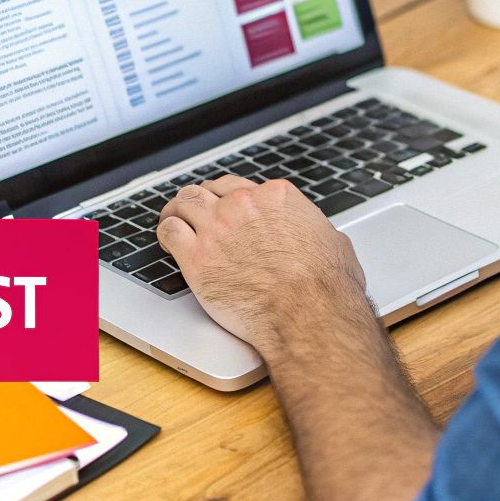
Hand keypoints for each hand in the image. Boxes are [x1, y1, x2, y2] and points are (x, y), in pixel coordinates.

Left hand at [156, 175, 369, 354]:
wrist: (308, 314)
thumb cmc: (325, 287)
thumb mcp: (334, 244)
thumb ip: (316, 232)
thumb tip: (321, 238)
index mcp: (276, 198)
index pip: (240, 186)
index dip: (229, 198)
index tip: (226, 207)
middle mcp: (243, 205)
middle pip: (209, 190)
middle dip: (202, 200)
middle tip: (196, 211)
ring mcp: (218, 228)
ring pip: (184, 202)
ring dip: (177, 210)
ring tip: (173, 217)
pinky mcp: (197, 256)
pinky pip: (170, 231)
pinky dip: (165, 233)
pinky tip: (166, 240)